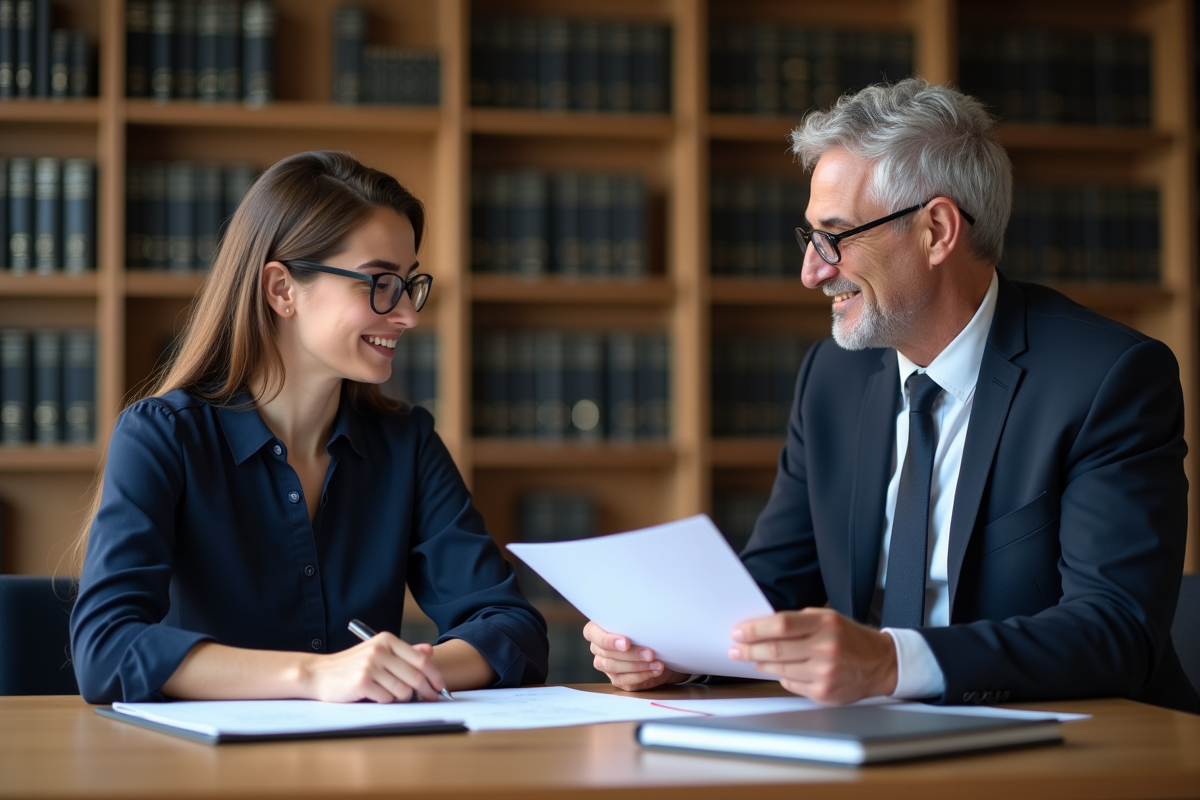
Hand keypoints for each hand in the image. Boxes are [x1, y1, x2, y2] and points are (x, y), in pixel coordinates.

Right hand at [301, 633, 446, 702]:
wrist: (318, 674)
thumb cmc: (351, 665)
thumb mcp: (378, 652)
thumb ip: (404, 652)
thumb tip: (429, 651)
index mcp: (386, 640)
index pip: (421, 659)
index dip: (434, 675)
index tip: (439, 687)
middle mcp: (379, 651)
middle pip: (416, 676)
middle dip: (426, 691)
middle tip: (429, 698)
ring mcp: (370, 666)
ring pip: (403, 691)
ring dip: (403, 698)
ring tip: (393, 695)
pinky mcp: (362, 682)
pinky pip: (387, 699)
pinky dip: (386, 701)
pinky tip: (376, 696)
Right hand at [583, 621, 688, 690]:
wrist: (659, 650)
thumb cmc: (645, 631)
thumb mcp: (639, 622)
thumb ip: (633, 622)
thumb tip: (643, 618)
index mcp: (597, 630)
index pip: (592, 633)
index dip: (607, 640)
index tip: (626, 643)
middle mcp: (598, 649)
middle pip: (608, 654)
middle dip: (631, 655)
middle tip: (650, 653)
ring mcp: (606, 666)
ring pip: (615, 668)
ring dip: (639, 666)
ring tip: (657, 663)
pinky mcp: (617, 680)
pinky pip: (626, 680)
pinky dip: (643, 675)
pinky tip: (655, 670)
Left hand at [729, 608, 897, 703]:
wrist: (880, 663)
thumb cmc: (850, 638)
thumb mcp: (827, 618)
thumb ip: (797, 622)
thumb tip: (761, 628)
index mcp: (825, 624)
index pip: (781, 625)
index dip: (755, 629)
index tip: (739, 632)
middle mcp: (826, 649)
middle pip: (775, 649)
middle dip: (749, 649)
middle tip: (736, 649)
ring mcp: (825, 673)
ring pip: (779, 669)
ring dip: (761, 664)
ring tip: (753, 658)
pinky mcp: (823, 693)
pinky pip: (790, 685)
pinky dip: (781, 676)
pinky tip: (779, 670)